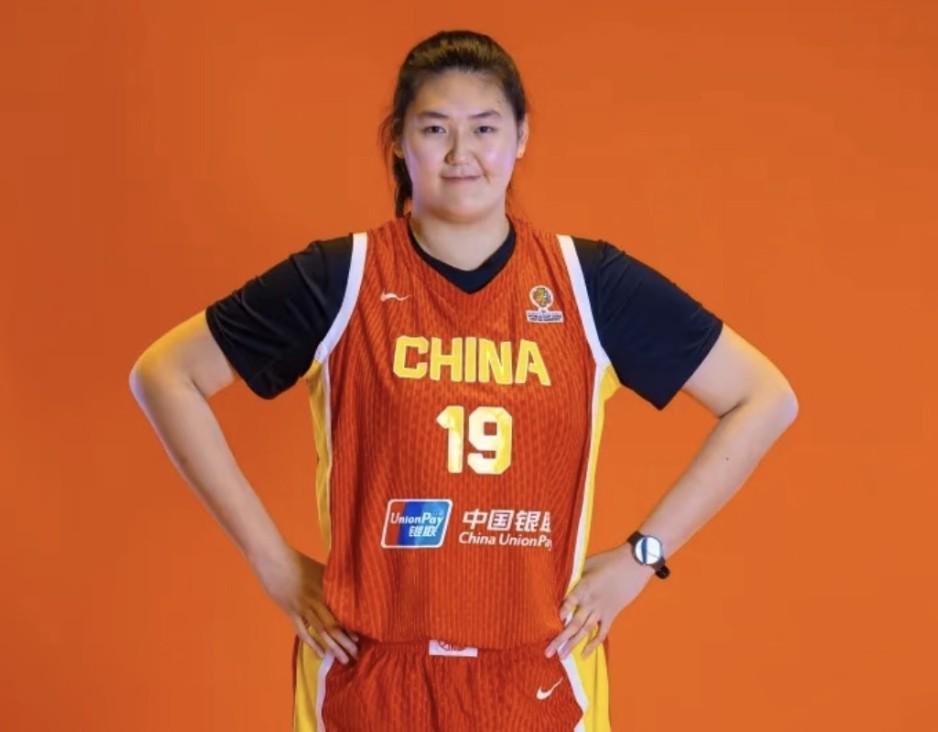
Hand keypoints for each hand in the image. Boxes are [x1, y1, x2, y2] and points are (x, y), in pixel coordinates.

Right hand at [249, 544, 358, 663]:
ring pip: (321, 631)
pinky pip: (303, 631)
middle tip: (357, 655)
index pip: (342, 612)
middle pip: (334, 625)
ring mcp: (303, 607)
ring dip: (333, 647)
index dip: (352, 626)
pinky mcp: (291, 612)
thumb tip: (346, 592)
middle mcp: (317, 600)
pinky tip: (322, 654)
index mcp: (326, 589)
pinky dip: (313, 644)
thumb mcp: (320, 569)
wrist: (273, 560)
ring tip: (344, 659)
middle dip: (346, 642)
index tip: (361, 638)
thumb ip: (332, 582)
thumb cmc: (297, 561)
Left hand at [545, 543, 654, 658]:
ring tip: (562, 656)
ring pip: (585, 630)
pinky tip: (584, 654)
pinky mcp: (611, 614)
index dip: (563, 610)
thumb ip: (573, 574)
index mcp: (585, 586)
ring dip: (573, 644)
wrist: (634, 564)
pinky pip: (602, 632)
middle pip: (575, 622)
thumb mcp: (588, 563)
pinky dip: (593, 644)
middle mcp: (592, 602)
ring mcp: (602, 610)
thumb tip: (557, 580)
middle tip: (549, 652)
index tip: (555, 620)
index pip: (570, 601)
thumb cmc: (609, 560)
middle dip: (561, 638)